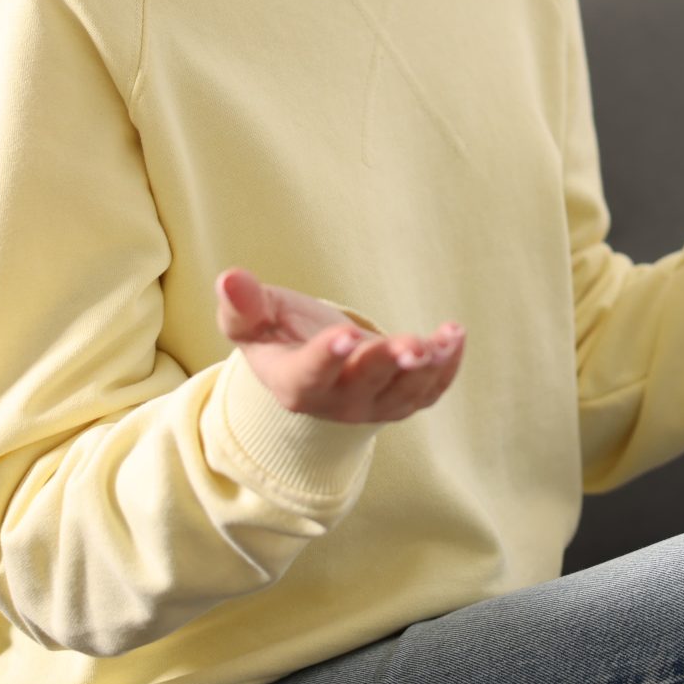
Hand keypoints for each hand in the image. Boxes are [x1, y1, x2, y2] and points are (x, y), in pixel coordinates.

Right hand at [215, 269, 464, 424]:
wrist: (311, 365)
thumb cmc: (278, 334)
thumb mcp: (255, 320)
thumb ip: (242, 305)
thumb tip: (229, 278)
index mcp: (294, 383)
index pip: (309, 376)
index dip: (325, 357)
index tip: (343, 334)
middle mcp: (336, 402)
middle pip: (364, 387)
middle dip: (388, 363)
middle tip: (412, 346)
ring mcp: (373, 405)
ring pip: (403, 394)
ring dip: (428, 367)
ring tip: (446, 337)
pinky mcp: (402, 399)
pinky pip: (429, 392)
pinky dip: (446, 368)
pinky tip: (454, 336)